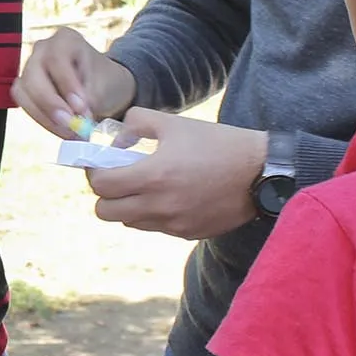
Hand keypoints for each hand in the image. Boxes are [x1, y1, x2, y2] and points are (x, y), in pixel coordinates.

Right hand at [12, 28, 137, 137]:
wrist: (103, 87)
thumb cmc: (105, 81)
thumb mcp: (105, 87)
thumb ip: (90, 100)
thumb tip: (76, 119)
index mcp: (65, 40)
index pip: (56, 59)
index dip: (66, 84)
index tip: (81, 108)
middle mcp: (42, 50)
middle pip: (33, 75)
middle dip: (50, 104)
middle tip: (70, 125)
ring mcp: (30, 68)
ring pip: (24, 92)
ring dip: (44, 116)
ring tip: (69, 132)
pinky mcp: (26, 88)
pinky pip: (25, 105)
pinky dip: (42, 120)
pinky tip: (61, 129)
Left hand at [84, 108, 266, 240]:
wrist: (261, 172)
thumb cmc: (218, 143)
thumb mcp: (174, 123)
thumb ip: (136, 123)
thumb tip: (115, 139)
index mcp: (154, 175)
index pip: (100, 185)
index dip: (95, 173)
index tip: (101, 162)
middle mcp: (160, 205)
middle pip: (105, 211)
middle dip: (105, 193)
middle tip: (118, 176)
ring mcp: (173, 223)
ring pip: (128, 222)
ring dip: (127, 205)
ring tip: (144, 185)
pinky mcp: (187, 233)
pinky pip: (154, 227)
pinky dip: (151, 213)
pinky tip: (168, 195)